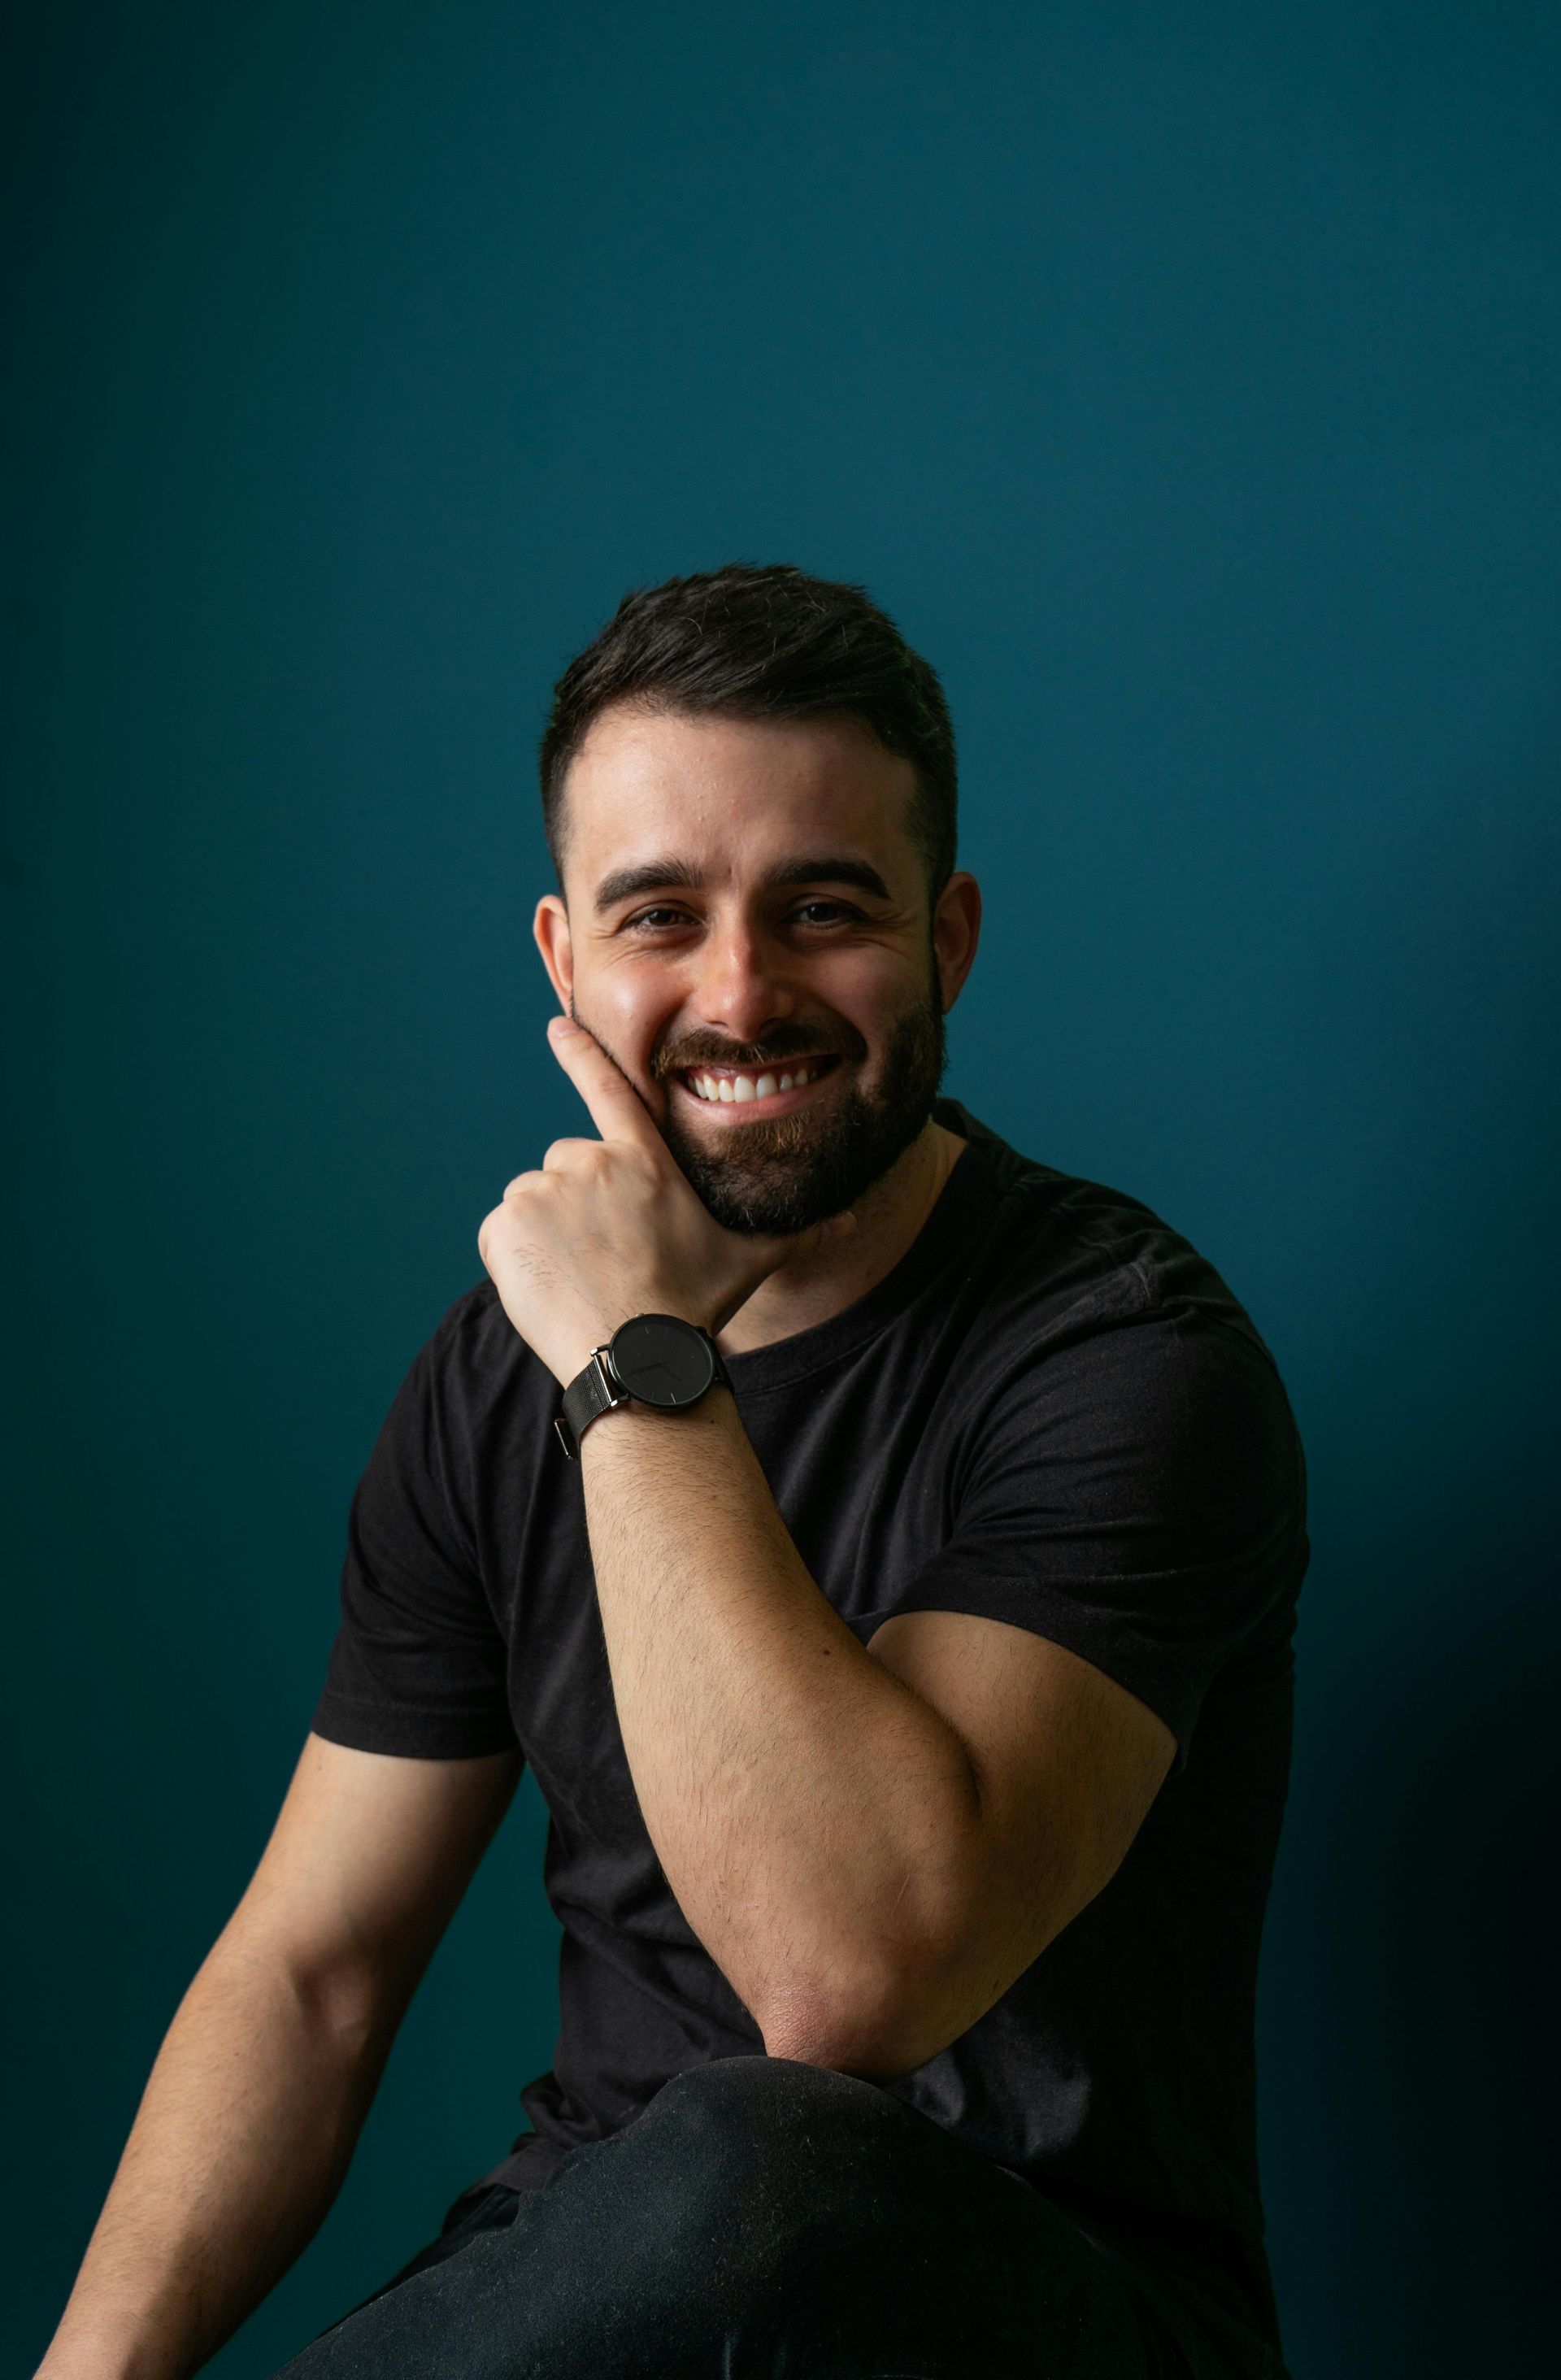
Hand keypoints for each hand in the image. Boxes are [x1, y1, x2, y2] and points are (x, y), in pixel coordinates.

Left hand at [477, 1016, 849, 1383]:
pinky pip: (502, 1231)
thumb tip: (854, 1223)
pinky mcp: (505, 1225)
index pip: (609, 1089)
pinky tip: (550, 1285)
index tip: (557, 1024)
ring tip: (582, 1275)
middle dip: (581, 1202)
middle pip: (571, 1165)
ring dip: (549, 1230)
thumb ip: (798, 1234)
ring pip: (535, 1199)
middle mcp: (589, 1163)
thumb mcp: (750, 1262)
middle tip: (606, 1255)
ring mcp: (542, 1191)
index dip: (581, 1052)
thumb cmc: (693, 1306)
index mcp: (642, 1161)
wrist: (635, 1356)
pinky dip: (517, 1255)